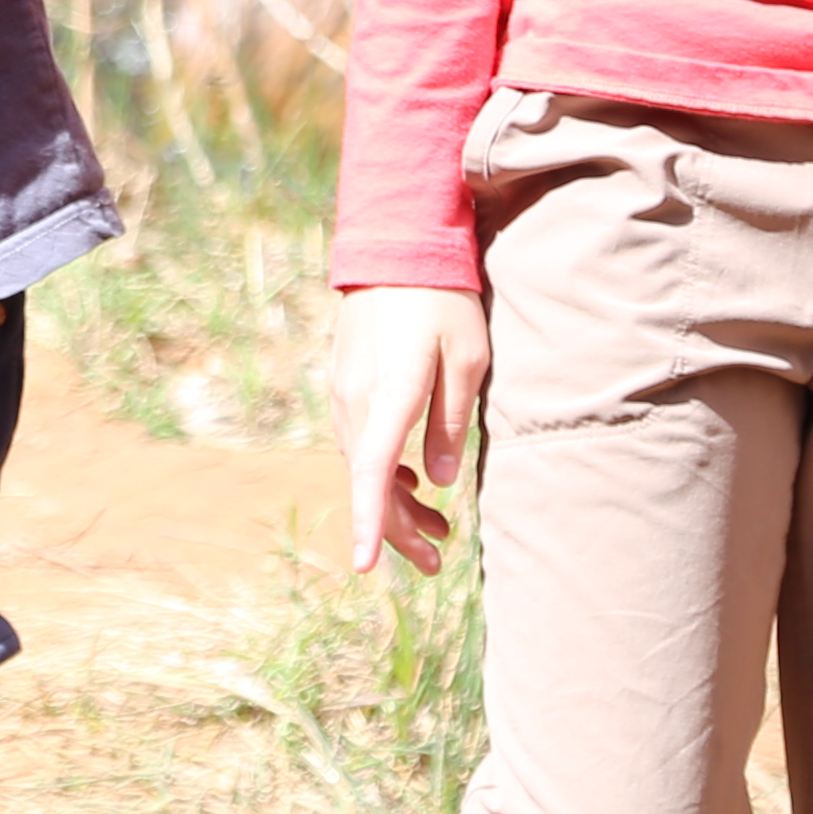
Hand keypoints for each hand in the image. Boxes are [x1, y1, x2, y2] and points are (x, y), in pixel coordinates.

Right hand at [333, 286, 490, 575]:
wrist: (395, 247)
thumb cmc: (442, 301)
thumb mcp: (467, 358)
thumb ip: (451, 422)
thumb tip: (439, 481)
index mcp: (389, 396)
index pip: (370, 474)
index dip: (369, 523)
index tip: (365, 567)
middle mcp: (356, 400)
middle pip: (368, 482)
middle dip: (398, 529)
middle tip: (437, 560)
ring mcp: (345, 391)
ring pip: (361, 464)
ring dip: (394, 501)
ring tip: (436, 527)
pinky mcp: (345, 382)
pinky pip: (358, 441)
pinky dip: (381, 470)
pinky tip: (410, 480)